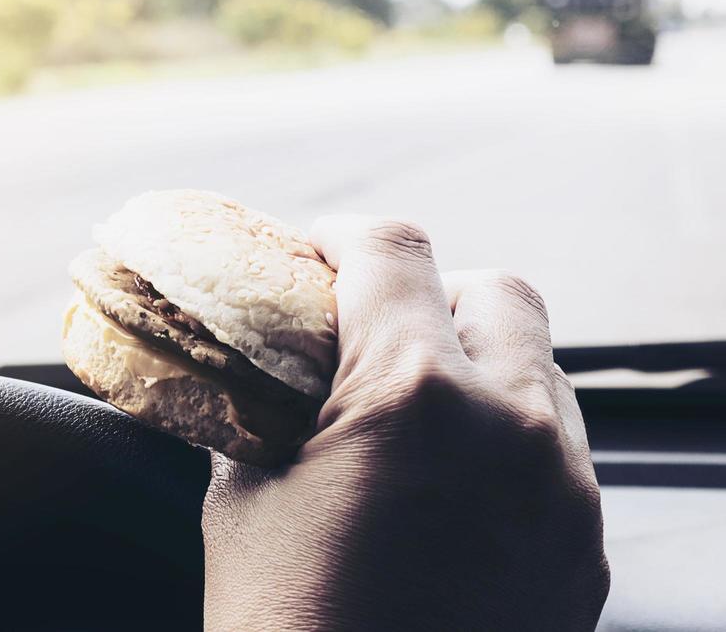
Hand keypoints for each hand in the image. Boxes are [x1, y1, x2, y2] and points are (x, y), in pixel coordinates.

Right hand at [202, 217, 607, 630]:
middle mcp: (511, 426)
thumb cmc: (281, 620)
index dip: (346, 236)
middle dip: (431, 290)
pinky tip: (453, 478)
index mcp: (412, 394)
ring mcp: (565, 492)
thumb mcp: (244, 488)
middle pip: (496, 289)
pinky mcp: (585, 550)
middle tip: (375, 325)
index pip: (394, 249)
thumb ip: (268, 401)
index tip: (322, 250)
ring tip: (418, 406)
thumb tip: (256, 357)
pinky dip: (510, 436)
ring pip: (543, 369)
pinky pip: (561, 451)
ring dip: (481, 362)